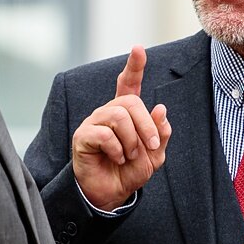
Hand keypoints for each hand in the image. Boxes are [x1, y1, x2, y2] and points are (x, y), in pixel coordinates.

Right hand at [72, 47, 172, 210]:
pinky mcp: (83, 136)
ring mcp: (94, 122)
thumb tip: (160, 108)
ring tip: (130, 156)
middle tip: (151, 146)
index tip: (138, 49)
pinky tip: (116, 159)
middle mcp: (108, 112)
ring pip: (118, 116)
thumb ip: (160, 133)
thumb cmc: (130, 172)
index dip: (134, 67)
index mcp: (126, 113)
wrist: (111, 194)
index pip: (129, 84)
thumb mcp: (154, 155)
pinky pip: (104, 133)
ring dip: (132, 140)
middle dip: (146, 125)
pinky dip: (117, 149)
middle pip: (130, 102)